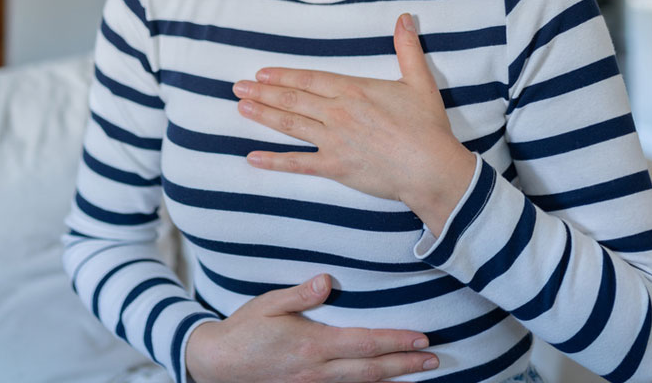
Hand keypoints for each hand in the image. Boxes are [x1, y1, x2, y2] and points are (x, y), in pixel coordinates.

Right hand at [185, 273, 437, 382]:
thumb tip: (326, 280)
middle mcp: (318, 371)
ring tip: (418, 371)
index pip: (364, 344)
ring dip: (393, 378)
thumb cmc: (244, 330)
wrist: (218, 366)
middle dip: (406, 365)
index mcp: (313, 345)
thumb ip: (300, 295)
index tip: (421, 339)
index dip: (395, 342)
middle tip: (434, 359)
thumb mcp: (268, 304)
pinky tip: (380, 382)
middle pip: (372, 370)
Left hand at [233, 13, 475, 234]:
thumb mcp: (419, 81)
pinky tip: (253, 157)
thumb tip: (404, 18)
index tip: (261, 74)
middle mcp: (336, 113)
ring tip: (241, 109)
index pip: (308, 79)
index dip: (282, 76)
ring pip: (289, 125)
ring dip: (263, 116)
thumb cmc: (426, 126)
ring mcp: (332, 140)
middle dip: (262, 93)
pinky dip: (274, 161)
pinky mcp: (334, 167)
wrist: (431, 168)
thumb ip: (407, 48)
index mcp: (352, 90)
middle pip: (292, 100)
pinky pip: (298, 164)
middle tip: (238, 88)